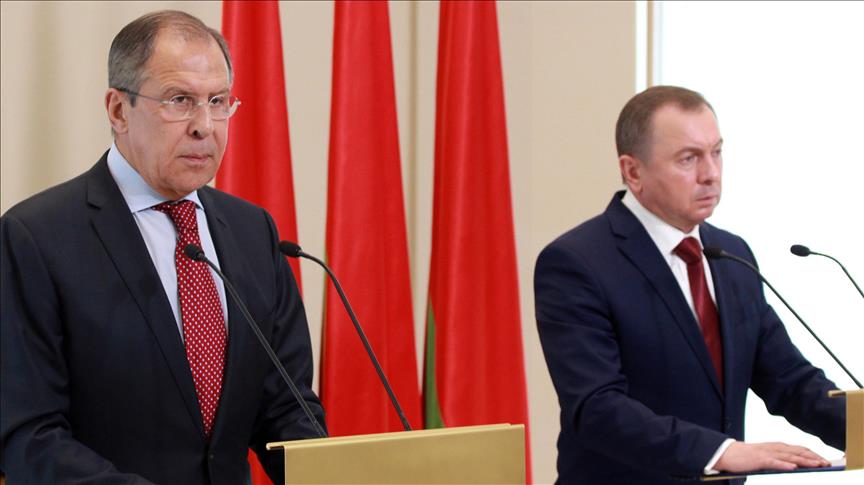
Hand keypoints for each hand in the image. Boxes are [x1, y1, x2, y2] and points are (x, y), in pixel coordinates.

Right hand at [715, 441, 830, 472]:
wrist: (727, 454)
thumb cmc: (746, 457)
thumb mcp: (766, 457)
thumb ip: (779, 459)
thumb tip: (795, 465)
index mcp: (777, 447)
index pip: (799, 449)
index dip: (813, 454)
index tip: (825, 460)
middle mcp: (775, 447)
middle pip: (798, 451)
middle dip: (814, 457)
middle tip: (827, 463)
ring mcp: (767, 453)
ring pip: (790, 456)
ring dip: (805, 460)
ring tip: (818, 465)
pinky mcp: (759, 459)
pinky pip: (774, 462)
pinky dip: (784, 464)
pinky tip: (793, 467)